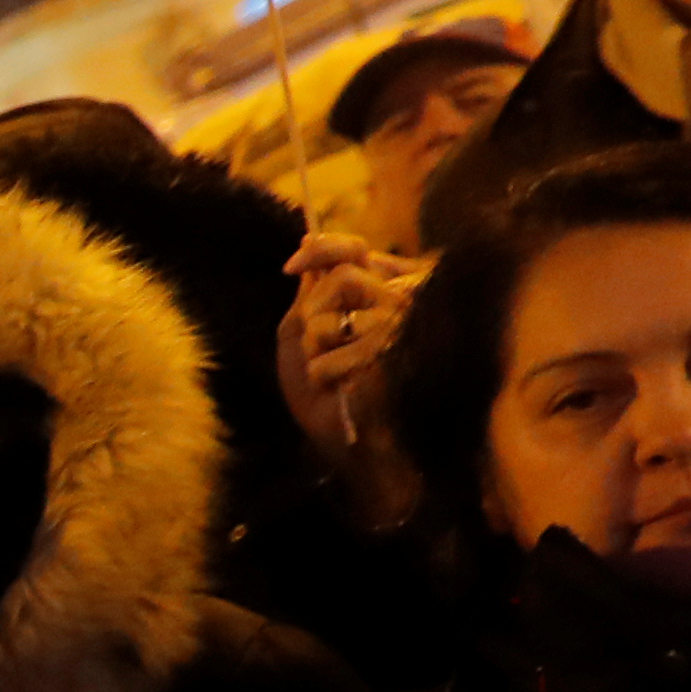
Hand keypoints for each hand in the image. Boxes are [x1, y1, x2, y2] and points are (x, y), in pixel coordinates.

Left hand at [273, 234, 424, 456]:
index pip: (353, 250)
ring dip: (316, 347)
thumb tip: (305, 249)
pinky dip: (323, 372)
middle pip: (340, 278)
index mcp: (379, 292)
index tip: (290, 267)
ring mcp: (400, 328)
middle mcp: (399, 302)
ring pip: (331, 317)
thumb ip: (306, 296)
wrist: (349, 442)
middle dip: (313, 315)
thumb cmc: (324, 391)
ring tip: (331, 369)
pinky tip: (338, 386)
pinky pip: (334, 351)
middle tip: (317, 345)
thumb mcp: (302, 336)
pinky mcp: (394, 355)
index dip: (322, 249)